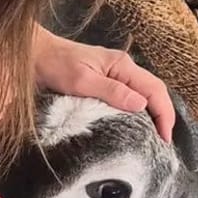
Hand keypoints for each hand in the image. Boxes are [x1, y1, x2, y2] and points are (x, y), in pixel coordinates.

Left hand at [33, 28, 175, 140]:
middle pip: (153, 91)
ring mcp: (114, 74)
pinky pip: (128, 96)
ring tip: (153, 138)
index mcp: (122, 65)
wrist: (33, 54)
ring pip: (143, 94)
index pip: (155, 89)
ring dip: (152, 114)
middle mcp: (122, 68)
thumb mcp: (82, 81)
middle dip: (163, 116)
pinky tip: (134, 126)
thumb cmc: (54, 65)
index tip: (164, 138)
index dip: (164, 114)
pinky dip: (137, 112)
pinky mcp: (104, 82)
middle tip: (163, 143)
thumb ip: (111, 91)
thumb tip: (141, 105)